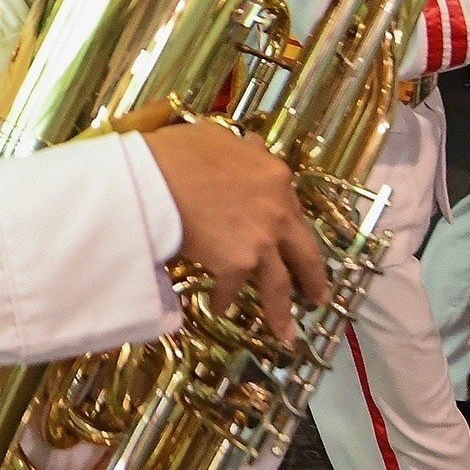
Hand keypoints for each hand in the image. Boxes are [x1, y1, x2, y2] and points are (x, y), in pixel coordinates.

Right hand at [143, 120, 329, 345]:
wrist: (153, 177)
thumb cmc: (178, 152)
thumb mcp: (218, 136)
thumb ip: (243, 148)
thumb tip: (252, 146)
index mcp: (276, 177)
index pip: (294, 210)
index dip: (291, 230)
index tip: (294, 245)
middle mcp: (279, 211)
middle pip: (305, 253)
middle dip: (313, 279)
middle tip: (317, 296)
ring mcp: (262, 240)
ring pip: (279, 284)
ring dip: (281, 311)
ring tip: (285, 332)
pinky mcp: (238, 263)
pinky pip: (234, 288)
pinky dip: (224, 299)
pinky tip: (218, 308)